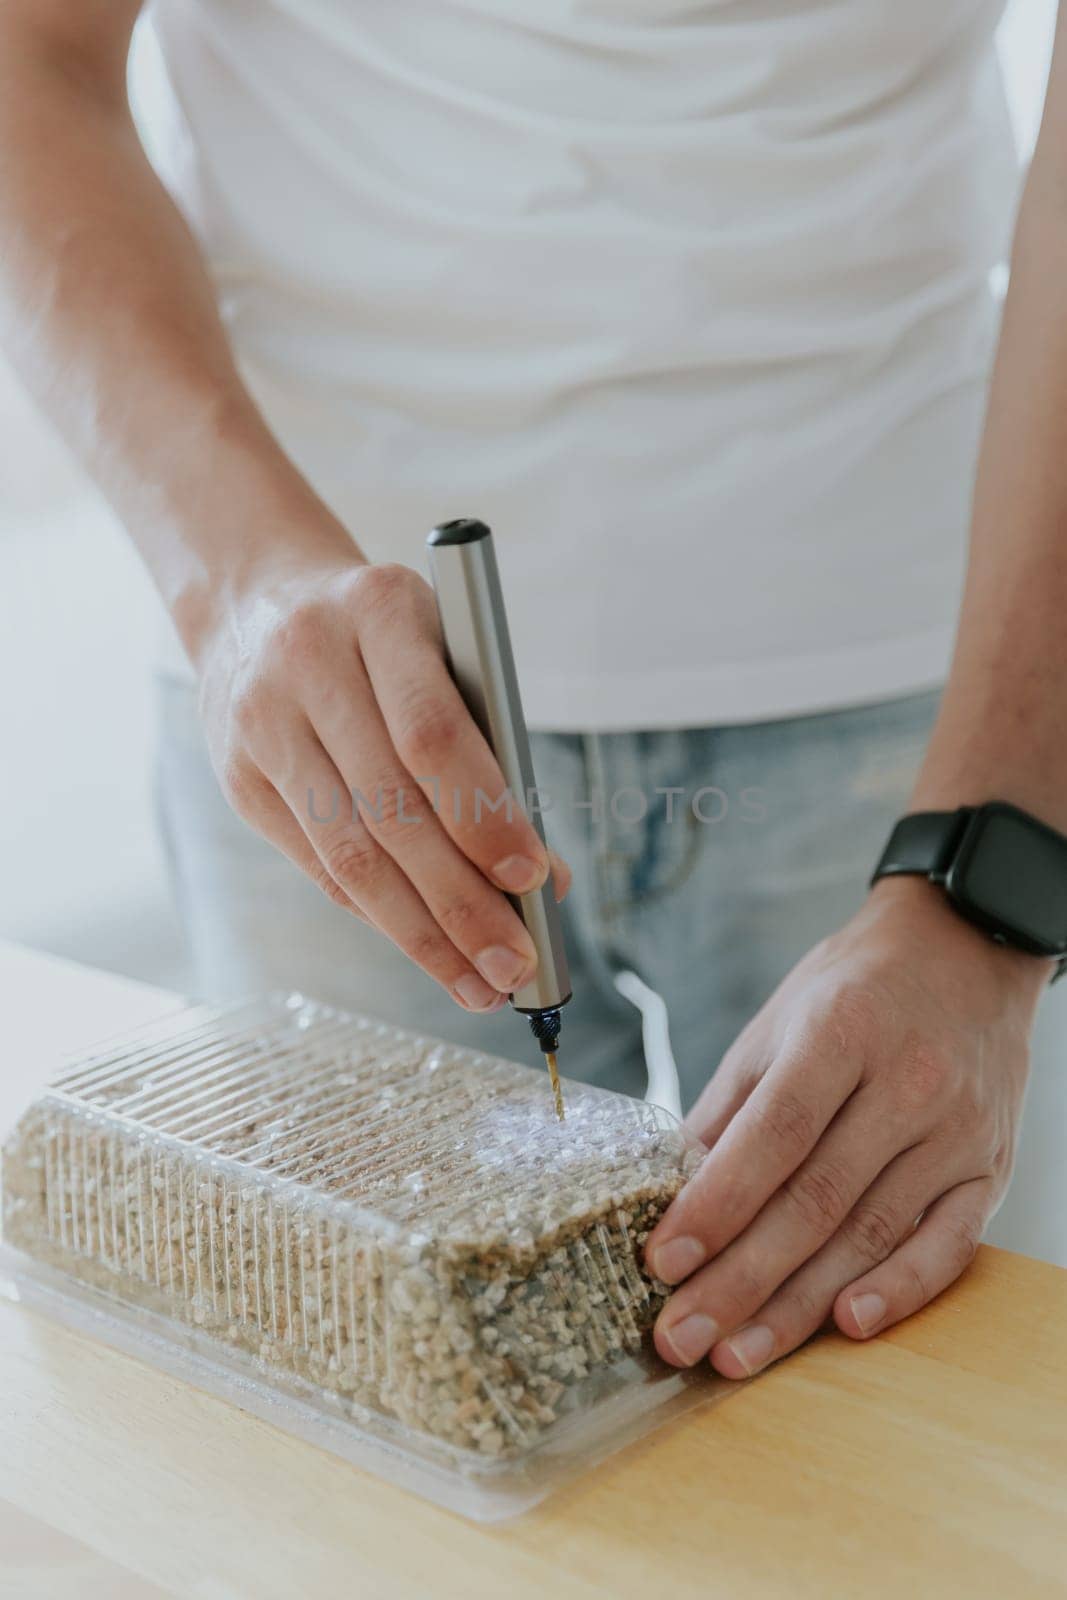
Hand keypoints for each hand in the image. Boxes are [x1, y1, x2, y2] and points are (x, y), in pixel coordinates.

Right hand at [194, 551, 569, 1010]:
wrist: (254, 599)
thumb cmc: (381, 635)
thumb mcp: (442, 650)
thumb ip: (491, 746)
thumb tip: (545, 878)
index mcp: (379, 610)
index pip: (432, 733)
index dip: (483, 814)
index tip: (535, 878)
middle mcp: (310, 662)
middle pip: (391, 808)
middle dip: (461, 901)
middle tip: (515, 963)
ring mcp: (263, 723)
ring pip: (348, 853)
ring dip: (420, 932)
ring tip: (477, 982)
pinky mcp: (240, 777)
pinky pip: (319, 864)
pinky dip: (378, 913)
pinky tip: (425, 947)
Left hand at [647, 877, 1046, 1376]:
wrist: (963, 952)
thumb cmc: (853, 989)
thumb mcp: (777, 1023)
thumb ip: (728, 1108)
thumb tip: (669, 1188)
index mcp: (841, 1035)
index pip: (773, 1135)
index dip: (716, 1205)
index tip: (662, 1261)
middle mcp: (907, 1085)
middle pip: (814, 1200)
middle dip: (739, 1279)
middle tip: (679, 1337)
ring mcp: (955, 1132)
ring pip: (870, 1233)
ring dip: (798, 1305)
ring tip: (735, 1353)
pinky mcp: (988, 1169)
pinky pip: (947, 1244)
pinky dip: (900, 1290)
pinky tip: (847, 1325)